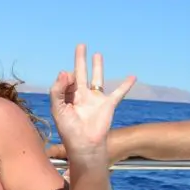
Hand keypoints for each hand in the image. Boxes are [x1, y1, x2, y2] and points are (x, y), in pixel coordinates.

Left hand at [50, 44, 135, 164]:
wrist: (85, 144)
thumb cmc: (69, 130)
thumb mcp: (58, 109)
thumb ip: (57, 90)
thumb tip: (65, 71)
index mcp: (68, 97)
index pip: (66, 80)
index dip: (66, 77)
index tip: (67, 79)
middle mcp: (81, 96)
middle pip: (80, 73)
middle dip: (80, 60)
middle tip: (81, 45)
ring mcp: (95, 100)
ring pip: (97, 78)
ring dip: (97, 66)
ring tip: (97, 54)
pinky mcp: (108, 105)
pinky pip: (119, 92)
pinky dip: (126, 85)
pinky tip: (132, 77)